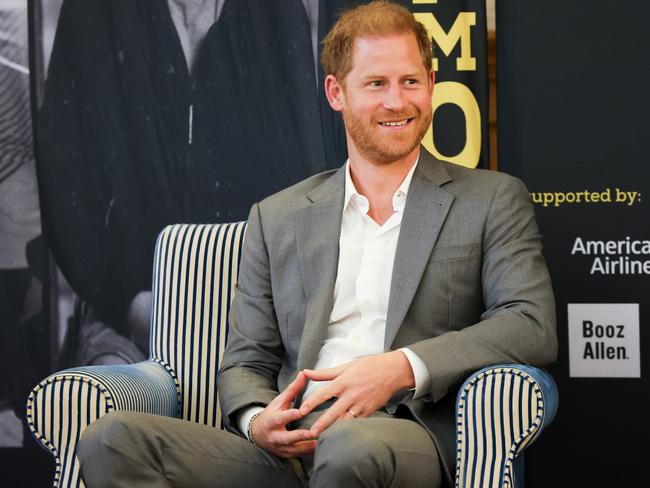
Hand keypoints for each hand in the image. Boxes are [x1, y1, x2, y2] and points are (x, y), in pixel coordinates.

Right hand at [251, 371, 317, 457]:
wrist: (258, 434)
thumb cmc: (272, 414)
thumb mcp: (279, 401)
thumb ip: (292, 389)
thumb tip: (303, 373)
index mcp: (272, 421)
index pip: (281, 418)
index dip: (291, 415)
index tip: (301, 412)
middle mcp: (275, 436)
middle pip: (288, 438)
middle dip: (301, 436)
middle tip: (315, 432)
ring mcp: (280, 448)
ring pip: (295, 449)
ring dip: (309, 446)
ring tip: (322, 440)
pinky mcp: (286, 455)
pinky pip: (299, 455)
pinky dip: (309, 451)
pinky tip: (321, 446)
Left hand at [299, 350, 414, 436]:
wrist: (392, 371)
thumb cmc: (369, 366)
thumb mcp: (346, 367)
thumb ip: (325, 373)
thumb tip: (306, 372)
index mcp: (344, 382)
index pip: (324, 393)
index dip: (312, 402)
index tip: (302, 411)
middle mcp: (352, 395)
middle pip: (334, 412)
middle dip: (322, 423)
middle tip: (310, 433)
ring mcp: (361, 404)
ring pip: (345, 420)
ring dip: (334, 429)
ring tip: (322, 438)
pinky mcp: (369, 411)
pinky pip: (356, 422)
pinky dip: (348, 429)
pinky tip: (339, 435)